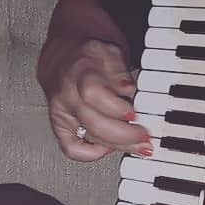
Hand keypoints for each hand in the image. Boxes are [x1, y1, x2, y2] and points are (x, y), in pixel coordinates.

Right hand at [43, 37, 151, 162]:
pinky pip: (69, 147)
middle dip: (123, 134)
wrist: (64, 54)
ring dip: (115, 146)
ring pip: (85, 138)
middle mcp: (68, 93)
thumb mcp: (110, 50)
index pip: (94, 94)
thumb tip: (127, 89)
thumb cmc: (90, 53)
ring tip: (137, 145)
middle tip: (145, 137)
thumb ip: (119, 69)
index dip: (116, 108)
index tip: (136, 114)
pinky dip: (90, 154)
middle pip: (92, 122)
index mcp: (81, 70)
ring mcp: (62, 111)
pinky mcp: (60, 124)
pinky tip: (109, 148)